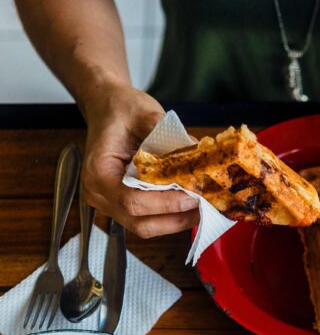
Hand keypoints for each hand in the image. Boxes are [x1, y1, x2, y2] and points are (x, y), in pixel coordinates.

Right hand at [80, 82, 199, 237]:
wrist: (107, 107)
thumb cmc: (121, 109)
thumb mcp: (144, 113)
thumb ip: (168, 134)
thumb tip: (197, 152)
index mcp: (98, 171)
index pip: (132, 201)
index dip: (166, 203)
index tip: (194, 195)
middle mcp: (99, 194)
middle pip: (140, 223)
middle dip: (176, 218)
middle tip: (206, 206)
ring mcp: (109, 203)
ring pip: (146, 227)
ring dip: (177, 222)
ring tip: (204, 209)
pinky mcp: (121, 205)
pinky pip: (147, 220)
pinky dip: (171, 217)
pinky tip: (190, 206)